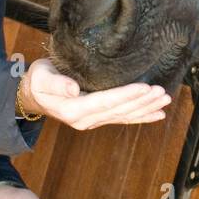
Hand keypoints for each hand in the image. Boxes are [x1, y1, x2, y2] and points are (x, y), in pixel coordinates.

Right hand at [20, 57, 170, 130]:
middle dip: (142, 102)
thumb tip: (73, 90)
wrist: (32, 94)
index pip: (105, 102)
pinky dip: (141, 116)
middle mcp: (85, 119)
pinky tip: (157, 114)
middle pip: (119, 110)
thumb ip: (57, 83)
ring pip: (124, 115)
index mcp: (73, 109)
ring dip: (146, 108)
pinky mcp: (98, 118)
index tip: (145, 88)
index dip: (126, 95)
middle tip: (163, 92)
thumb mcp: (41, 77)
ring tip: (165, 100)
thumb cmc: (37, 80)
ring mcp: (93, 121)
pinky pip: (123, 119)